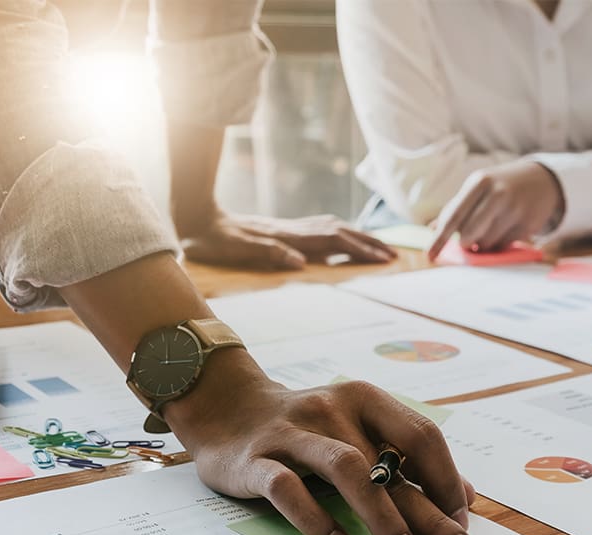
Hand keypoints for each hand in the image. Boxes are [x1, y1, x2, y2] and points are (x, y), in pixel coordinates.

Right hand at [164, 349, 480, 534]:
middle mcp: (332, 409)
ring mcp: (293, 432)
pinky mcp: (256, 459)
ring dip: (382, 516)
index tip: (461, 521)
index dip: (447, 479)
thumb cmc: (308, 428)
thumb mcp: (359, 428)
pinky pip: (288, 488)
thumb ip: (407, 457)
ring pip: (346, 470)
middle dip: (430, 513)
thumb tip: (465, 496)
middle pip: (390, 463)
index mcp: (364, 400)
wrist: (228, 407)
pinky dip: (316, 518)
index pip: (420, 436)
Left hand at [181, 212, 396, 269]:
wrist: (196, 214)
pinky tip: (345, 237)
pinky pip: (324, 229)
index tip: (384, 260)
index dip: (361, 251)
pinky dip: (343, 233)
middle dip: (370, 244)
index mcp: (289, 237)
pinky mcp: (285, 228)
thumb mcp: (236, 250)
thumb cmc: (214, 239)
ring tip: (379, 248)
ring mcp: (291, 226)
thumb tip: (301, 263)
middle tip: (395, 257)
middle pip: (342, 232)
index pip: (334, 243)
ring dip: (359, 237)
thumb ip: (269, 254)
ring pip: (335, 228)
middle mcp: (294, 229)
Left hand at [428, 160, 564, 259]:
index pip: (453, 216)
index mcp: (479, 182)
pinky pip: (504, 246)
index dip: (439, 239)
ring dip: (483, 244)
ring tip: (490, 229)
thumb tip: (431, 229)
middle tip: (469, 240)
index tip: (429, 256)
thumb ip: (455, 208)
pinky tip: (505, 229)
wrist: (541, 180)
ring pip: (486, 243)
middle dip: (466, 242)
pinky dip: (500, 243)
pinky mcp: (528, 224)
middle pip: (469, 234)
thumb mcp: (477, 188)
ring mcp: (515, 209)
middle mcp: (498, 194)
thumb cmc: (500, 186)